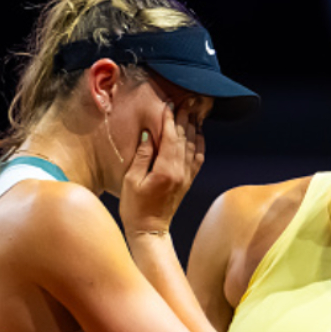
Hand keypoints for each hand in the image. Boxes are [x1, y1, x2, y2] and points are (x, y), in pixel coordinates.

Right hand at [120, 101, 204, 234]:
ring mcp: (186, 178)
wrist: (149, 230)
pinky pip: (198, 159)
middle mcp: (180, 172)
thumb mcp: (131, 180)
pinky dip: (199, 144)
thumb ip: (142, 156)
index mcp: (166, 170)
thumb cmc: (135, 207)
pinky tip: (199, 135)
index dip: (170, 119)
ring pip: (194, 147)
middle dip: (185, 118)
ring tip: (194, 112)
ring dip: (194, 128)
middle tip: (187, 101)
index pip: (171, 138)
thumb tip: (150, 135)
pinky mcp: (188, 182)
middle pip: (185, 139)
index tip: (169, 104)